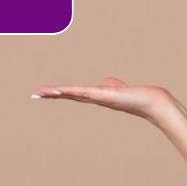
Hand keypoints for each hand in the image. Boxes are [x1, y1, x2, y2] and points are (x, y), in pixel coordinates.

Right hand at [32, 76, 175, 124]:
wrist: (150, 102)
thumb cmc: (136, 96)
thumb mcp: (118, 88)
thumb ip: (111, 85)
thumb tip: (106, 83)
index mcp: (96, 96)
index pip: (73, 93)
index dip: (59, 93)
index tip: (44, 92)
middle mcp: (95, 98)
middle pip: (69, 95)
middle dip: (52, 94)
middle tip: (36, 93)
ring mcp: (99, 97)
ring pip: (74, 94)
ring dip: (58, 93)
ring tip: (42, 91)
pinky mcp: (105, 95)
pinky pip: (85, 92)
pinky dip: (72, 91)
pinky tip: (62, 90)